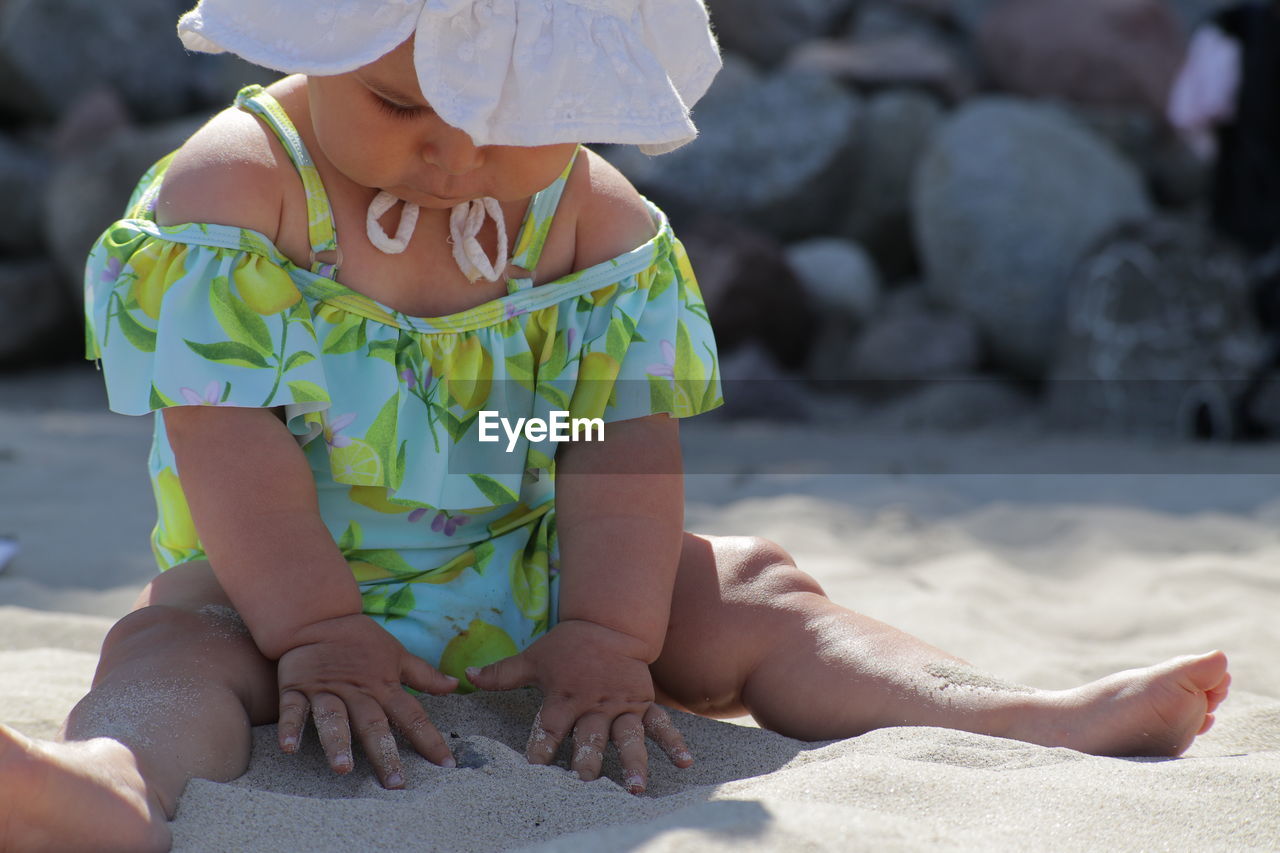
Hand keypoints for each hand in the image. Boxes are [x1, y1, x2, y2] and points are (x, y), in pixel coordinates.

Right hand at [275, 613, 458, 787]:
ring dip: (338, 742)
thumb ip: (424, 675)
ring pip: (334, 718)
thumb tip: (455, 685)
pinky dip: (290, 727)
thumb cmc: (360, 641)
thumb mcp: (396, 654)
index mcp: (384, 686)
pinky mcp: (296, 688)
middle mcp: (357, 691)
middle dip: (385, 753)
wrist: (317, 616)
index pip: (413, 716)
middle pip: (373, 725)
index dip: (430, 739)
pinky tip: (288, 748)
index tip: (447, 765)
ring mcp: (326, 690)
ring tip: (343, 768)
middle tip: (395, 783)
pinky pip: (292, 709)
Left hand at [467, 619, 692, 793]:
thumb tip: (466, 676)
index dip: (539, 751)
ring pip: (627, 738)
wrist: (609, 623)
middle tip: (586, 786)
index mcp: (563, 698)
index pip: (547, 731)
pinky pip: (661, 724)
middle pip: (589, 739)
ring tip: (634, 788)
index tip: (533, 774)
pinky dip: (673, 742)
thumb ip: (502, 673)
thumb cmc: (568, 646)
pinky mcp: (644, 703)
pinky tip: (685, 762)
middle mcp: (593, 706)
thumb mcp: (534, 657)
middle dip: (587, 763)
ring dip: (631, 762)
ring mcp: (622, 706)